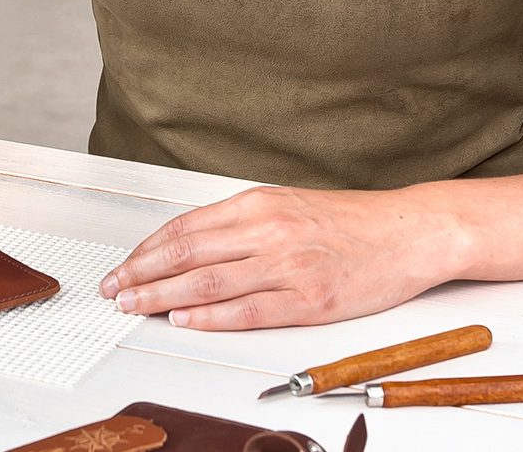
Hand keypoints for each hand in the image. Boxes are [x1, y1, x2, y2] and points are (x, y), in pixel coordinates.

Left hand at [98, 185, 462, 329]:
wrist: (409, 232)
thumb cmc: (351, 222)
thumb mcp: (289, 205)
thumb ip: (243, 224)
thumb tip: (192, 245)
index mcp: (260, 203)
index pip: (187, 226)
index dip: (147, 248)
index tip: (123, 264)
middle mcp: (269, 229)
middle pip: (188, 252)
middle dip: (142, 272)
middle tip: (113, 288)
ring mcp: (289, 264)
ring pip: (209, 281)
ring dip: (163, 295)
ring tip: (134, 305)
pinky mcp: (310, 298)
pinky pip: (249, 310)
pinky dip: (211, 315)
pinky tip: (185, 319)